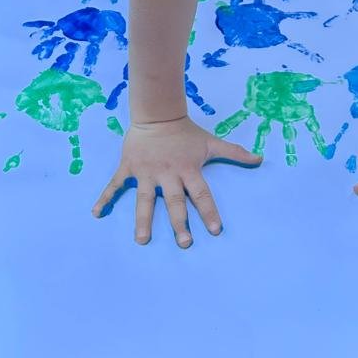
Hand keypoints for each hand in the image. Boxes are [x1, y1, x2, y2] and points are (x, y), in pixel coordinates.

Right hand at [92, 117, 261, 247]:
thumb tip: (260, 159)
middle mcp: (168, 174)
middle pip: (174, 202)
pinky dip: (105, 198)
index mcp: (188, 170)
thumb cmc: (186, 132)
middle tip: (184, 243)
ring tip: (142, 240)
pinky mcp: (129, 168)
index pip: (202, 194)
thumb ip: (234, 153)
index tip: (216, 230)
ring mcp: (146, 172)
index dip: (209, 211)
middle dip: (179, 223)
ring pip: (144, 199)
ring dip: (143, 220)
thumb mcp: (210, 142)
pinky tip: (96, 213)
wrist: (157, 114)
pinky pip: (115, 185)